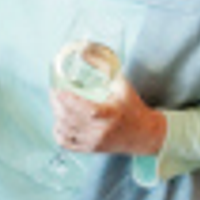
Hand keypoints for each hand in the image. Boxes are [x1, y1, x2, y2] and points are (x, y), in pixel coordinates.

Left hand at [48, 76, 164, 156]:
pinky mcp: (90, 149)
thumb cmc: (133, 109)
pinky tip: (59, 122)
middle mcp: (101, 131)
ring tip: (57, 104)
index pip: (87, 110)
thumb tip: (85, 51)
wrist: (144, 134)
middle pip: (70, 119)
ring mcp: (94, 142)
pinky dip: (58, 132)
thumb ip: (104, 67)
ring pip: (65, 130)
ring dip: (57, 115)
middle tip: (54, 92)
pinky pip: (66, 143)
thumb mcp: (122, 86)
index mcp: (111, 114)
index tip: (59, 89)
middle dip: (57, 104)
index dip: (69, 100)